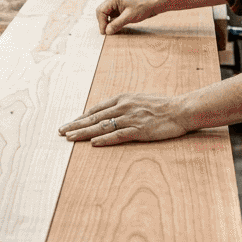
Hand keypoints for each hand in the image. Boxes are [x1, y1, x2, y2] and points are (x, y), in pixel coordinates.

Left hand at [58, 93, 189, 146]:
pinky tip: (93, 143)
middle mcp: (123, 107)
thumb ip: (125, 105)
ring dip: (84, 132)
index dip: (82, 116)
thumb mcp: (140, 100)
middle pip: (94, 117)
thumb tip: (111, 112)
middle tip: (61, 131)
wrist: (180, 109)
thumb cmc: (162, 106)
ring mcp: (130, 118)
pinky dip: (104, 139)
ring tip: (70, 137)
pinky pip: (118, 135)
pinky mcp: (138, 129)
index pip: (96, 108)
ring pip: (102, 126)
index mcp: (123, 98)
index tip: (70, 123)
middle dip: (76, 124)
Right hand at [96, 0, 157, 34]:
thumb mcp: (129, 17)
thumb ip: (117, 24)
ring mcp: (115, 3)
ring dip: (107, 22)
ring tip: (110, 31)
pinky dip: (111, 22)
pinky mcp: (118, 7)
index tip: (104, 32)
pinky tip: (114, 27)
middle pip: (101, 12)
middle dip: (103, 22)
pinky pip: (111, 15)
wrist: (151, 5)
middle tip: (106, 33)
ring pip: (105, 14)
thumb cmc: (142, 8)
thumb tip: (107, 31)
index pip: (101, 10)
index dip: (101, 22)